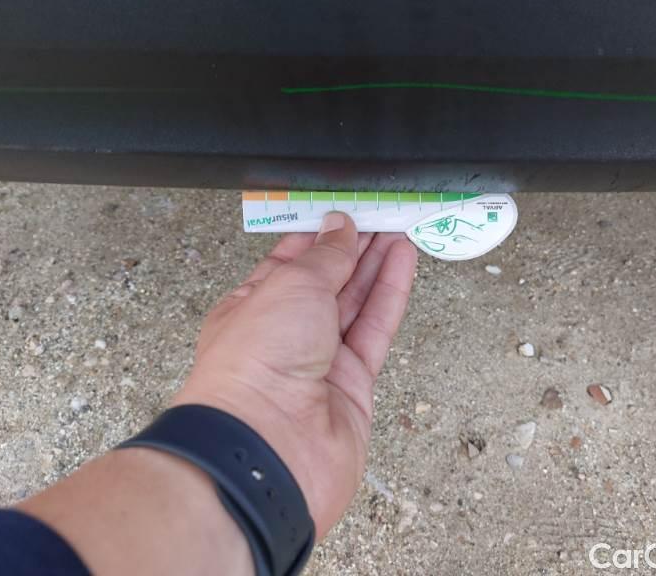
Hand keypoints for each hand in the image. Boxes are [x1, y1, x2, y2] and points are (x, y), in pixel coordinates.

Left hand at [174, 212, 417, 537]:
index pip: (290, 262)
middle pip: (327, 281)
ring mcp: (321, 360)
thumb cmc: (255, 363)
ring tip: (401, 227)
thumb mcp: (289, 286)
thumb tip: (340, 228)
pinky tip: (403, 261)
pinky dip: (391, 293)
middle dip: (354, 246)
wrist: (270, 446)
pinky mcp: (354, 383)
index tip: (347, 210)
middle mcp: (285, 334)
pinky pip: (376, 328)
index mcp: (252, 308)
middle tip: (383, 213)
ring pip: (356, 302)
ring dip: (377, 263)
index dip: (320, 234)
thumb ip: (324, 257)